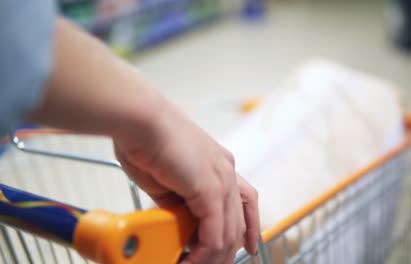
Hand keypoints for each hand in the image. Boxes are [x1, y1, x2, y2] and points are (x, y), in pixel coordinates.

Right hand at [113, 99, 259, 263]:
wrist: (140, 119)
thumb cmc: (145, 139)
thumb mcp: (165, 179)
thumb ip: (176, 201)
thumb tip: (177, 222)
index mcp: (219, 165)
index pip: (246, 201)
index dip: (249, 227)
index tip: (246, 247)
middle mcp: (226, 171)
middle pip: (240, 222)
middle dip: (227, 251)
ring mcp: (222, 179)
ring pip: (229, 232)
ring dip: (212, 257)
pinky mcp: (210, 188)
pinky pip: (215, 233)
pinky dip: (203, 254)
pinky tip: (189, 261)